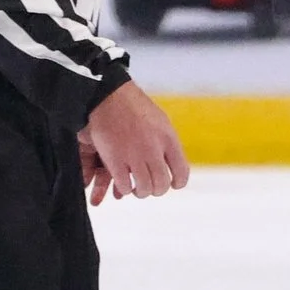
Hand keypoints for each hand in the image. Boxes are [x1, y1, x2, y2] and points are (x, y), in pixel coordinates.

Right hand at [80, 82, 188, 204]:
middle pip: (162, 184)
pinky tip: (123, 185)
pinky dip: (124, 189)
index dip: (178, 183)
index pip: (181, 171)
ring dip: (141, 192)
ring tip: (137, 189)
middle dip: (157, 190)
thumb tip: (173, 162)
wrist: (108, 97)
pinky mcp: (114, 160)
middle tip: (151, 189)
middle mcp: (154, 150)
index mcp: (168, 139)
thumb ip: (167, 143)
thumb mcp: (161, 122)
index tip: (174, 185)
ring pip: (144, 188)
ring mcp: (134, 156)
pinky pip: (124, 185)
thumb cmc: (133, 108)